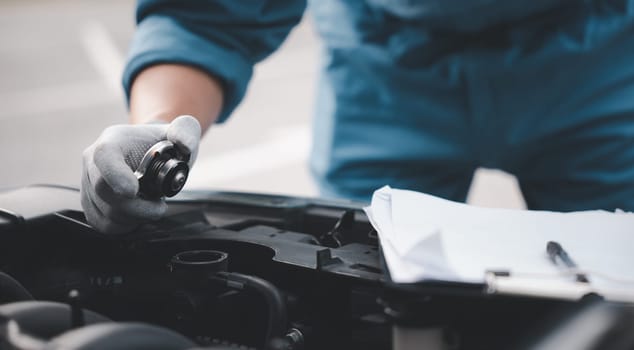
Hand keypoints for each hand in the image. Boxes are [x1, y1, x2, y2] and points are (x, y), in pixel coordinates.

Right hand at [81, 115, 200, 233]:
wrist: (152, 155)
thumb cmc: (164, 144)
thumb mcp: (182, 131)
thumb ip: (186, 131)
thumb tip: (185, 144)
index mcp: (113, 140)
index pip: (105, 156)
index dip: (116, 176)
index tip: (134, 191)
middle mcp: (94, 160)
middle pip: (103, 190)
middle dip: (136, 206)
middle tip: (159, 205)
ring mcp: (88, 183)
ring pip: (104, 212)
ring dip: (134, 217)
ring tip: (150, 206)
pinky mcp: (90, 203)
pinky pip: (102, 224)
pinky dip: (125, 226)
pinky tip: (138, 215)